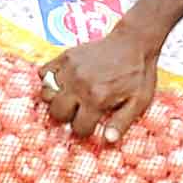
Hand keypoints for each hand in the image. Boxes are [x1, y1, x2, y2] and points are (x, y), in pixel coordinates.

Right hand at [43, 34, 163, 142]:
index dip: (84, 129)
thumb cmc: (138, 74)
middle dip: (67, 116)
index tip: (90, 123)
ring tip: (69, 96)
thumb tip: (108, 141)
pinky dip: (49, 80)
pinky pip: (43, 73)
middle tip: (78, 110)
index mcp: (98, 98)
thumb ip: (122, 122)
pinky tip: (63, 82)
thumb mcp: (139, 102)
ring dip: (56, 99)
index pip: (78, 127)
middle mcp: (80, 84)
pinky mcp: (66, 56)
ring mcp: (70, 69)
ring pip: (46, 94)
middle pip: (57, 113)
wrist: (134, 42)